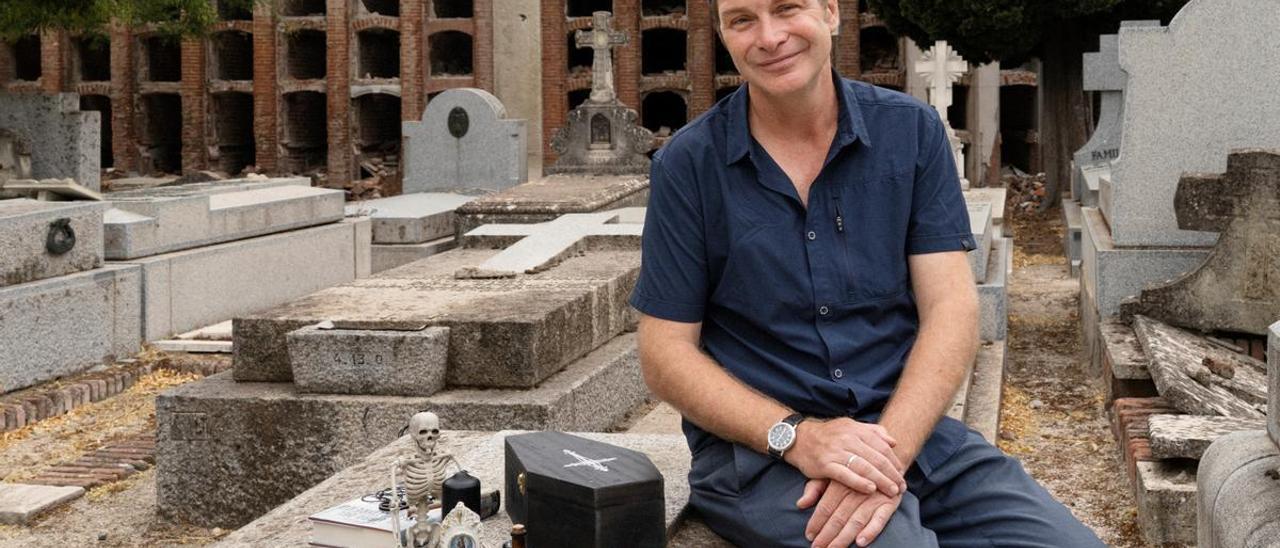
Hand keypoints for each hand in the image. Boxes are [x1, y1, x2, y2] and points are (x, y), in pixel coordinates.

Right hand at [785, 418, 906, 495]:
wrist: (798, 438)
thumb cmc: (827, 435)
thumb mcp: (849, 426)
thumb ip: (872, 432)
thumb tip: (893, 441)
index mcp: (855, 429)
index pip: (881, 446)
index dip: (894, 461)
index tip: (902, 473)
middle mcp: (847, 438)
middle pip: (875, 457)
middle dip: (891, 473)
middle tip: (901, 486)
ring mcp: (836, 451)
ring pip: (863, 466)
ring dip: (880, 480)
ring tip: (891, 490)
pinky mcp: (825, 464)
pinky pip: (845, 475)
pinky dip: (859, 482)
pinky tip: (870, 489)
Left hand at [798, 478, 901, 547]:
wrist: (884, 458)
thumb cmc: (852, 470)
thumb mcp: (830, 474)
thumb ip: (815, 488)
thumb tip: (800, 504)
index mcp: (841, 482)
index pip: (826, 506)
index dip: (816, 522)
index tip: (809, 536)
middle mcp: (856, 490)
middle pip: (839, 516)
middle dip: (827, 535)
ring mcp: (874, 497)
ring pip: (856, 520)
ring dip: (844, 537)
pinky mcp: (889, 503)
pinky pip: (880, 519)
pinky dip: (871, 531)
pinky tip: (860, 542)